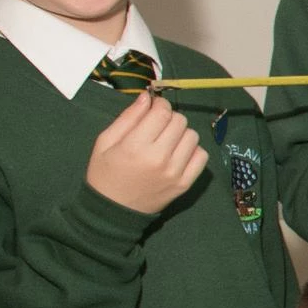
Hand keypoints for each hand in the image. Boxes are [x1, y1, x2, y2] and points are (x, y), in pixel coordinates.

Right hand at [86, 89, 207, 213]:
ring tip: (166, 141)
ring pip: (193, 136)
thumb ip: (128, 117)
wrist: (112, 211)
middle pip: (180, 121)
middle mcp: (160, 158)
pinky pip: (202, 156)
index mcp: (136, 146)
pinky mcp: (186, 184)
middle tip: (158, 126)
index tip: (154, 108)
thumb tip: (147, 96)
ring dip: (181, 134)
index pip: (162, 113)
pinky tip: (177, 154)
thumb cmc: (105, 173)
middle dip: (169, 118)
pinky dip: (192, 150)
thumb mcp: (105, 142)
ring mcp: (175, 172)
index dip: (160, 105)